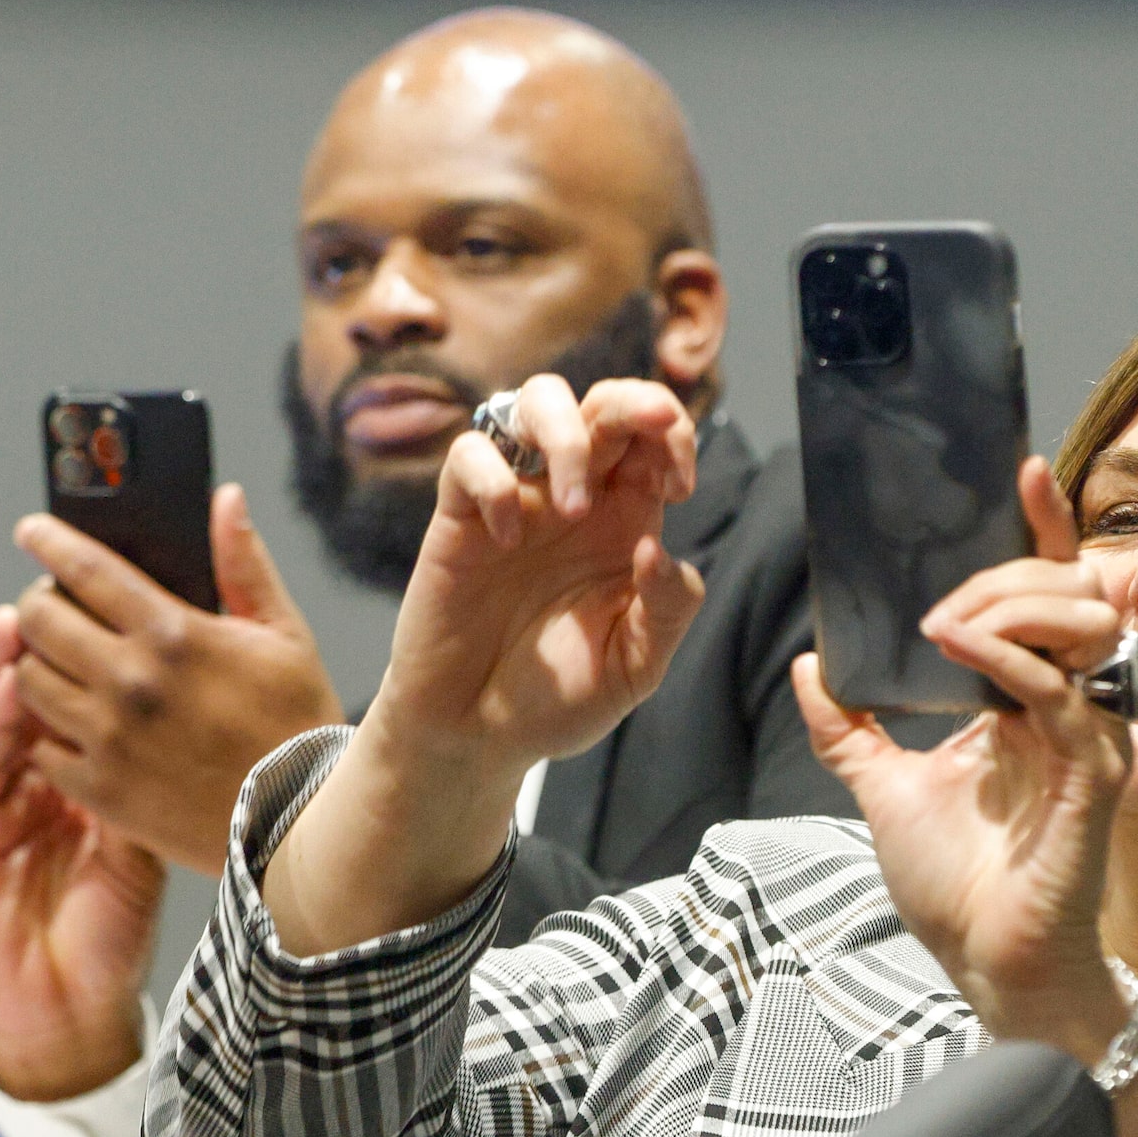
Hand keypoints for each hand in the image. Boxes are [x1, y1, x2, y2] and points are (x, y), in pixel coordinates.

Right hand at [0, 608, 167, 1102]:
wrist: (71, 1012)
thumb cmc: (112, 935)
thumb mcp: (149, 845)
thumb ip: (157, 776)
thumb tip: (188, 709)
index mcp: (85, 782)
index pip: (88, 703)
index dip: (98, 657)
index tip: (117, 604)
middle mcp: (40, 783)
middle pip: (44, 697)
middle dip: (53, 643)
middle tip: (67, 584)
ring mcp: (4, 803)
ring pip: (8, 719)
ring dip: (15, 665)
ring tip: (31, 609)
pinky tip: (13, 680)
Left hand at [8, 486, 342, 874]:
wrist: (301, 824)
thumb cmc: (298, 727)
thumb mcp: (284, 635)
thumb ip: (243, 565)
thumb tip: (225, 499)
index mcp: (173, 634)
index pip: (85, 569)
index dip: (49, 541)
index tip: (31, 531)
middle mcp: (130, 681)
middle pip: (38, 619)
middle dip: (38, 603)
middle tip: (51, 607)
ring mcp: (110, 739)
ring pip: (27, 680)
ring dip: (35, 664)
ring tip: (59, 666)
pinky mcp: (101, 790)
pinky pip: (40, 747)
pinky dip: (46, 731)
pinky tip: (70, 725)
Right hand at [370, 374, 704, 783]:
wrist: (475, 735)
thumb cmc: (554, 700)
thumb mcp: (635, 668)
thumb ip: (667, 610)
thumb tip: (659, 548)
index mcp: (624, 521)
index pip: (654, 440)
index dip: (675, 437)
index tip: (679, 488)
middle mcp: (573, 497)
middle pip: (603, 403)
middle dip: (635, 401)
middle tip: (653, 427)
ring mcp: (515, 500)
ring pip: (533, 402)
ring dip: (564, 431)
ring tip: (572, 503)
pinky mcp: (459, 518)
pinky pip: (470, 456)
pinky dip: (492, 480)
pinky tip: (507, 539)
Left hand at [795, 459, 1133, 1058]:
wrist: (987, 965)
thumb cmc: (957, 887)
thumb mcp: (882, 789)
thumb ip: (850, 728)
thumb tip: (810, 668)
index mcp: (1028, 697)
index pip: (1049, 592)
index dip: (1041, 529)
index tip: (1017, 468)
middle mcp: (1071, 705)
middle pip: (1067, 590)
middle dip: (1000, 574)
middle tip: (934, 604)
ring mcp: (1090, 735)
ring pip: (1078, 625)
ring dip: (1005, 607)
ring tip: (940, 628)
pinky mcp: (1095, 773)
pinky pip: (1061, 693)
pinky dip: (1007, 661)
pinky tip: (956, 650)